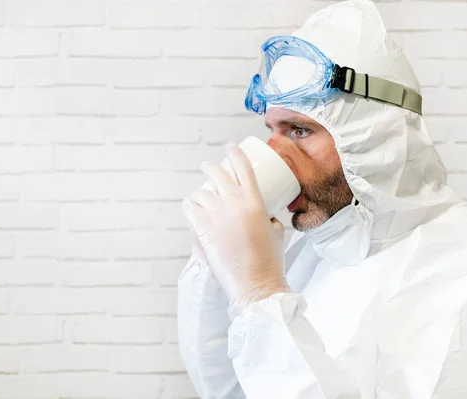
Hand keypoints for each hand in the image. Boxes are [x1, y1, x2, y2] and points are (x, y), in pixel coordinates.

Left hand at [183, 142, 288, 314]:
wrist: (255, 284)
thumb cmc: (269, 262)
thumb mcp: (277, 234)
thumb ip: (271, 221)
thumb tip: (268, 219)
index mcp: (255, 202)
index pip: (244, 167)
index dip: (235, 152)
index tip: (229, 146)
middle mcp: (234, 204)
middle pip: (217, 173)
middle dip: (211, 167)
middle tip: (208, 167)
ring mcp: (216, 215)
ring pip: (201, 192)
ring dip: (200, 193)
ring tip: (201, 198)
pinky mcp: (202, 229)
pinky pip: (190, 209)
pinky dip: (191, 208)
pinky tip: (192, 210)